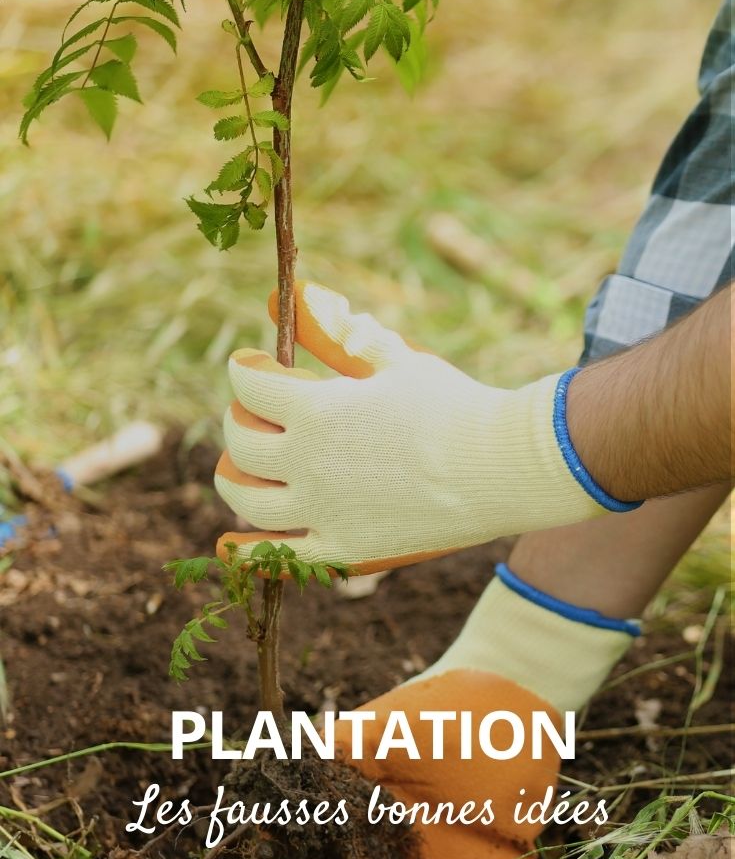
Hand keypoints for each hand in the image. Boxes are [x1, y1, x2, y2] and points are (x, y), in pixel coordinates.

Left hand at [215, 282, 630, 572]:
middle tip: (252, 413)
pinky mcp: (343, 549)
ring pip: (246, 499)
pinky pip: (278, 558)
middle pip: (239, 441)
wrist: (502, 466)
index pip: (248, 384)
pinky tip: (228, 546)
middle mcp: (308, 462)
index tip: (252, 364)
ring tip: (238, 468)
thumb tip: (299, 300)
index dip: (244, 369)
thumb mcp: (394, 359)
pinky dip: (246, 553)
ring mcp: (322, 510)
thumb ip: (342, 334)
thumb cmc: (453, 404)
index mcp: (316, 408)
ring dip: (233, 478)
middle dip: (238, 419)